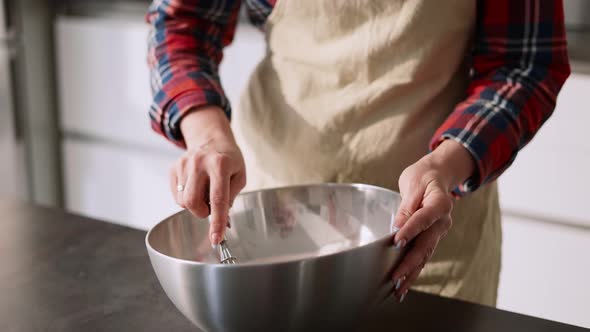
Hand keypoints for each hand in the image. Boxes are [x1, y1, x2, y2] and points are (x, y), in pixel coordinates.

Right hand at [170, 106, 245, 244]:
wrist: (211, 138)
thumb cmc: (229, 159)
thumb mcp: (240, 175)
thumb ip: (231, 197)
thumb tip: (221, 219)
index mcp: (220, 164)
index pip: (218, 199)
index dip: (217, 222)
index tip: (216, 238)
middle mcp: (199, 163)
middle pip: (193, 202)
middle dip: (202, 212)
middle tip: (211, 206)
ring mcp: (184, 164)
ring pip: (183, 201)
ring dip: (195, 205)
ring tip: (204, 192)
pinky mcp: (174, 168)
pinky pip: (177, 195)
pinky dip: (187, 197)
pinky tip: (196, 187)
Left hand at [391, 140, 474, 301]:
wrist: (437, 176)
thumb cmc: (423, 177)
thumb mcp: (413, 184)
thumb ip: (406, 207)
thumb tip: (397, 228)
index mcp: (441, 204)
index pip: (423, 219)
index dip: (410, 230)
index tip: (397, 242)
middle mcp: (443, 222)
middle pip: (425, 245)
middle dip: (409, 263)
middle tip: (394, 277)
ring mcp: (439, 233)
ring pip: (425, 256)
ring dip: (411, 274)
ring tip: (398, 290)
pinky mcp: (432, 239)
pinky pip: (423, 257)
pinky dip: (413, 272)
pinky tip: (403, 286)